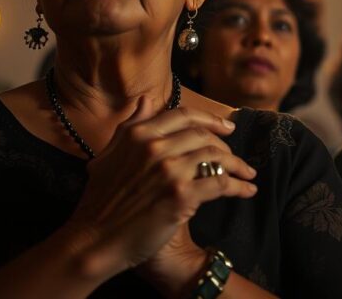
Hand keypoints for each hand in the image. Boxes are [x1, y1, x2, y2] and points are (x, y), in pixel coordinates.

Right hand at [63, 99, 257, 283]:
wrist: (94, 241)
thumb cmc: (99, 201)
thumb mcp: (107, 155)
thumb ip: (130, 126)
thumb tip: (146, 100)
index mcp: (137, 134)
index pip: (184, 115)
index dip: (210, 119)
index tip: (227, 127)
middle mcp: (154, 147)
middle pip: (204, 136)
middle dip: (226, 146)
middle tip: (237, 157)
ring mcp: (168, 170)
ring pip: (217, 157)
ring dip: (238, 166)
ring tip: (248, 173)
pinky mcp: (181, 195)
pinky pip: (221, 184)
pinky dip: (239, 187)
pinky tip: (247, 190)